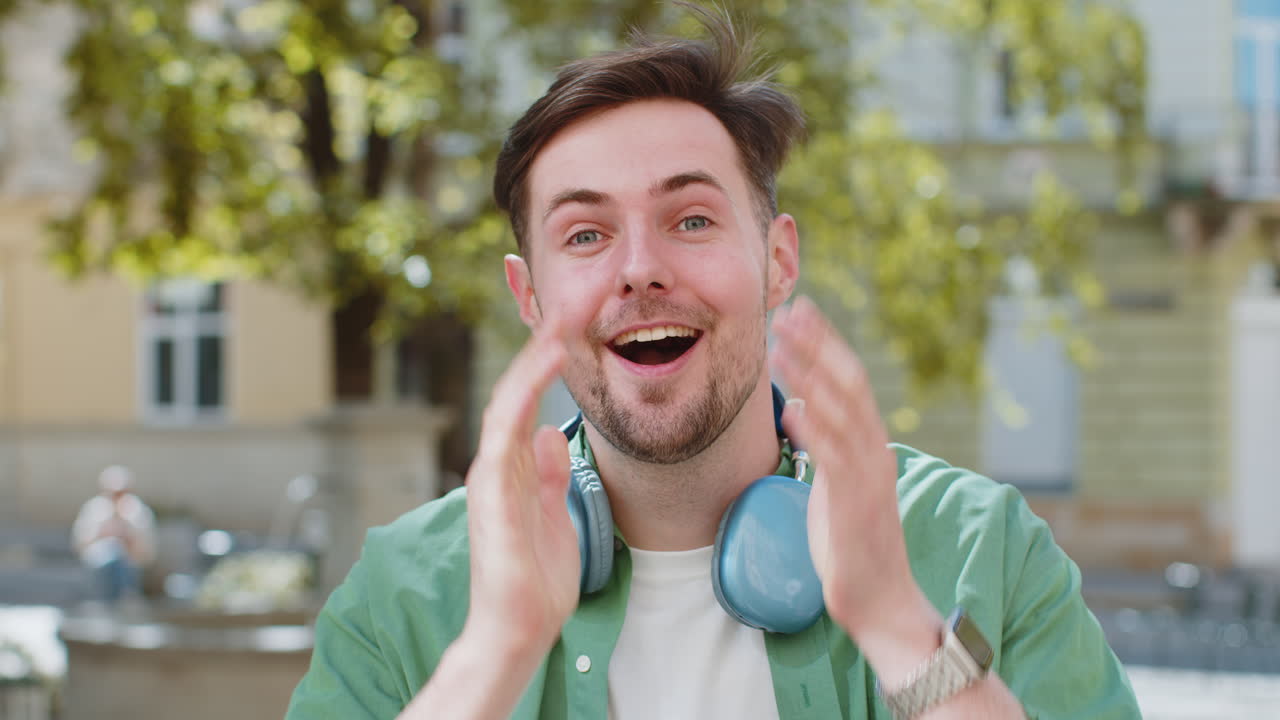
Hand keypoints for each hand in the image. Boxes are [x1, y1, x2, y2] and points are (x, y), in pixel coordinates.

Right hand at [461, 320, 579, 660]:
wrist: (517, 626)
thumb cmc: (536, 577)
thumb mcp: (554, 512)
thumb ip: (548, 474)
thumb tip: (549, 434)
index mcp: (512, 466)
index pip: (528, 399)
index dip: (549, 362)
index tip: (578, 327)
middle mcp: (496, 461)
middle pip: (517, 388)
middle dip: (542, 345)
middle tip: (574, 304)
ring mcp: (489, 473)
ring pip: (507, 398)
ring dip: (534, 357)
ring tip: (562, 320)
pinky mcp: (489, 489)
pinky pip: (504, 428)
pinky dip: (523, 391)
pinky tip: (547, 363)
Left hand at [770, 298, 939, 669]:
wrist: (880, 600)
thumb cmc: (852, 543)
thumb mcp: (833, 483)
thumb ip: (822, 445)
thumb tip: (799, 407)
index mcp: (869, 444)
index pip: (850, 380)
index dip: (825, 344)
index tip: (800, 312)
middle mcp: (874, 451)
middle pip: (849, 384)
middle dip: (819, 345)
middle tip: (790, 310)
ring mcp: (868, 477)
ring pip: (842, 413)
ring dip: (810, 376)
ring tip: (780, 345)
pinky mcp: (856, 505)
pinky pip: (836, 461)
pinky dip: (816, 431)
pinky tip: (793, 409)